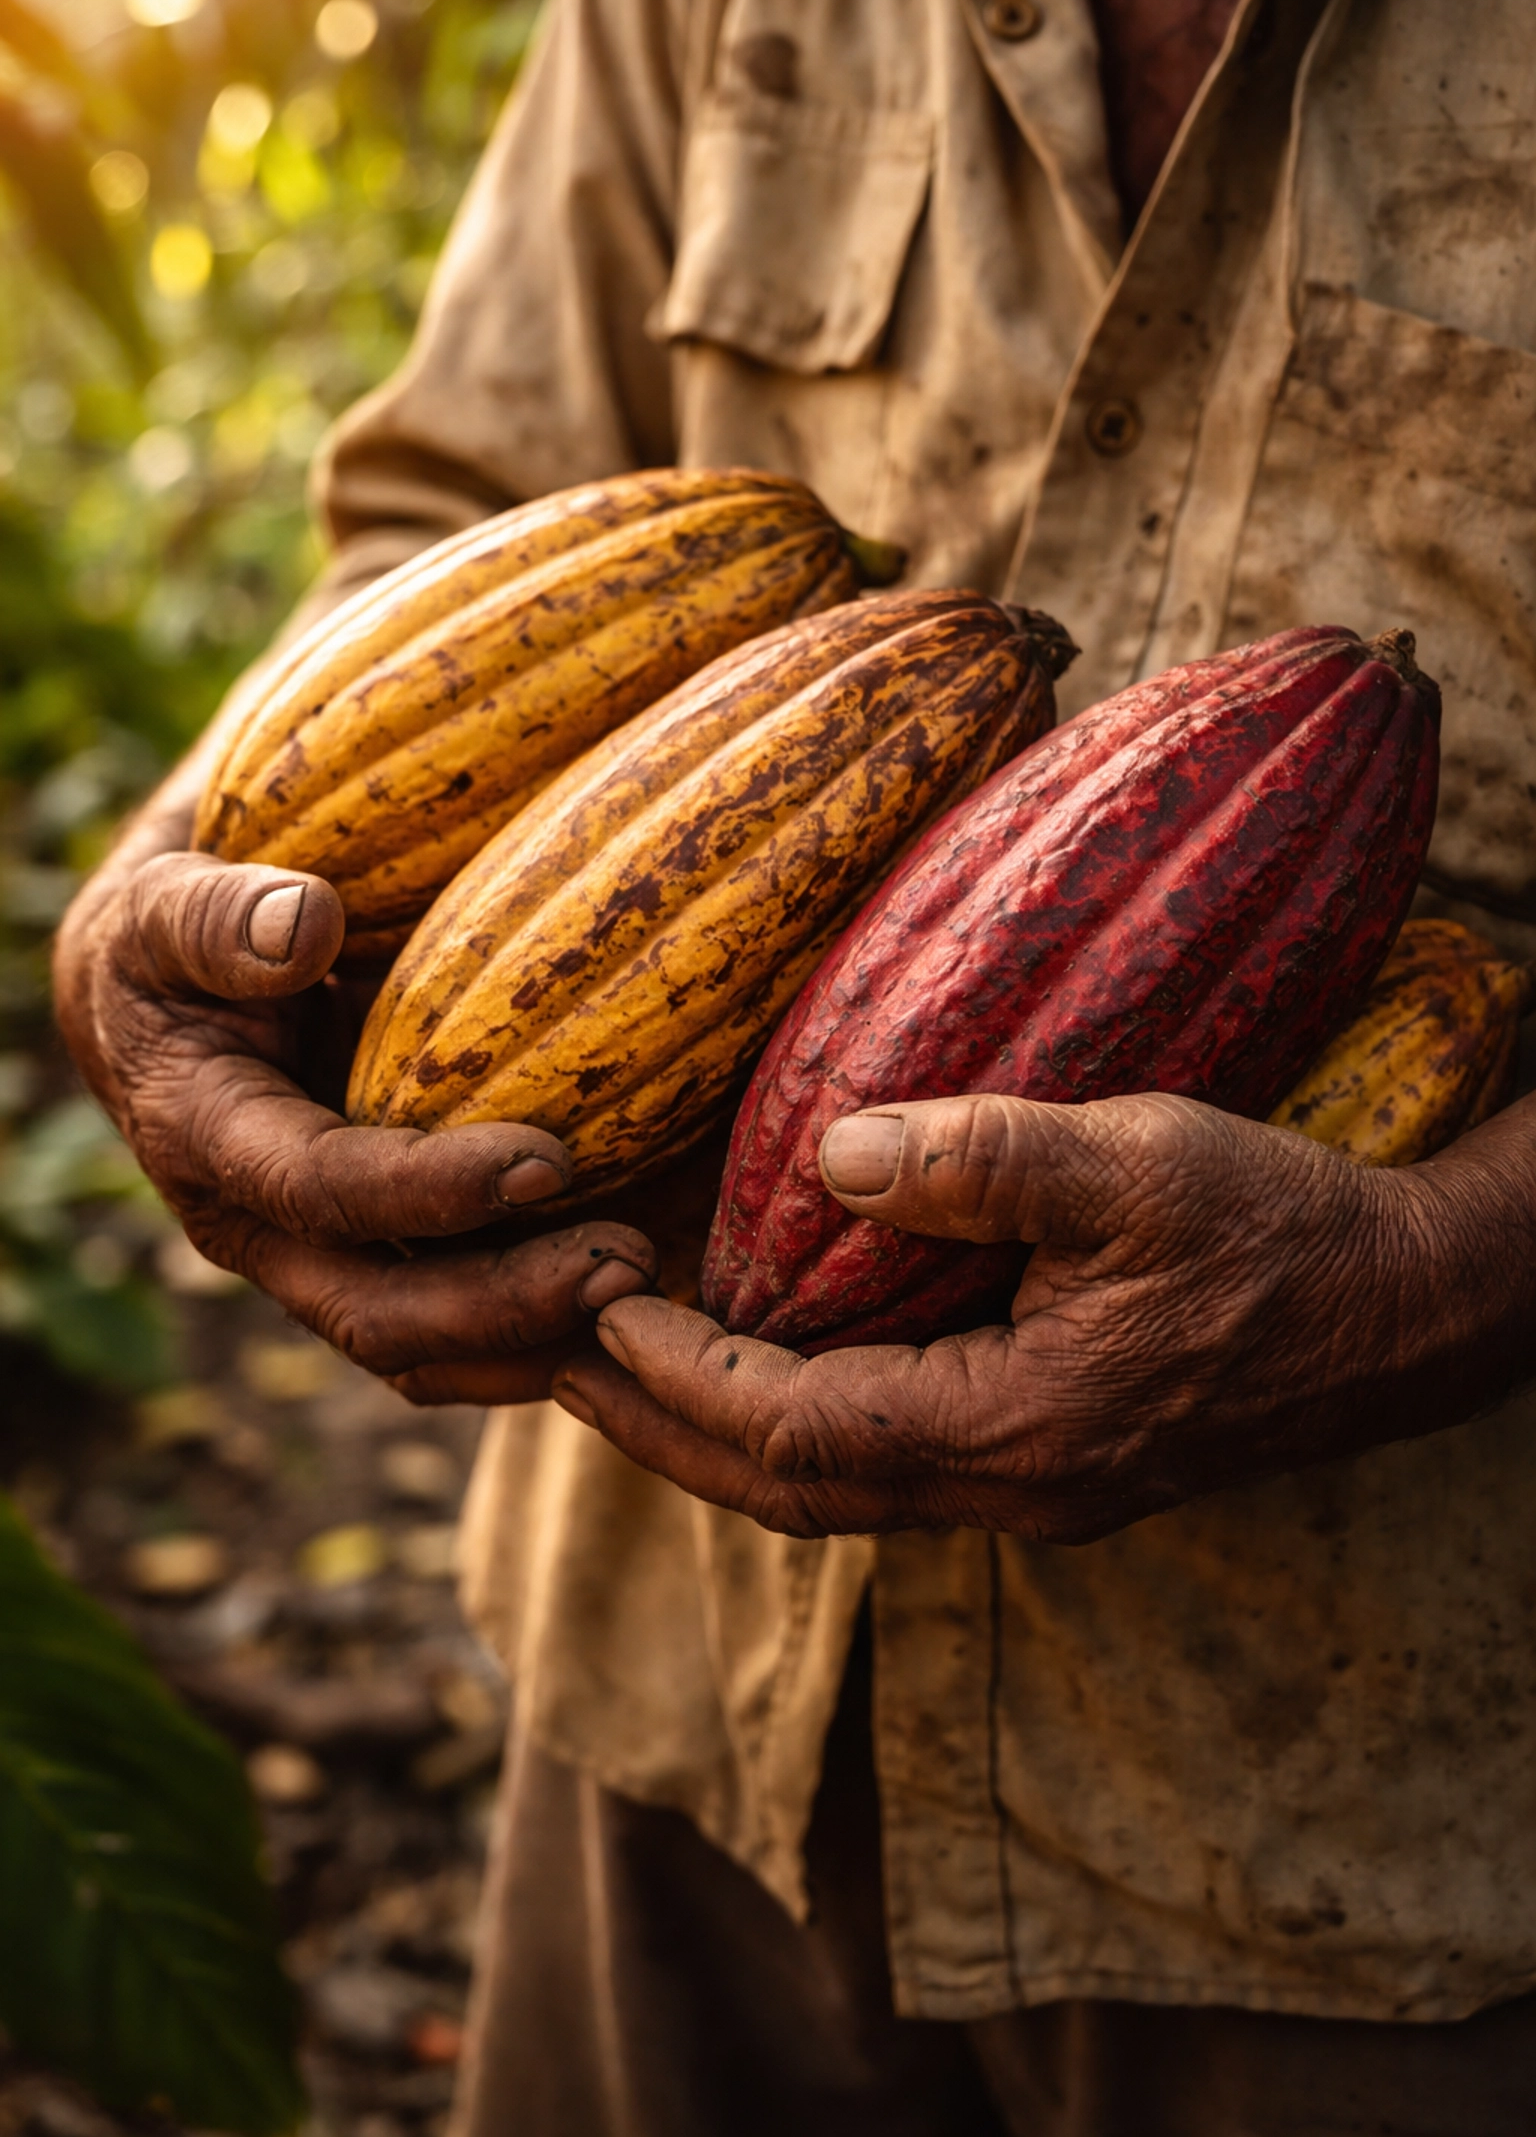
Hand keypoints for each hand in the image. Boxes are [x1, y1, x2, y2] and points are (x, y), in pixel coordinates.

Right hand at [54, 774, 654, 1404]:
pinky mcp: (384, 1269)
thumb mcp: (166, 908)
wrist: (163, 1002)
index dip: (429, 1189)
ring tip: (658, 1293)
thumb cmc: (172, 938)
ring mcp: (327, 1266)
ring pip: (432, 1353)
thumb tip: (303, 924)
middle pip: (381, 1315)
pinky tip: (655, 1293)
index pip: (320, 1189)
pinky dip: (555, 1331)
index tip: (547, 1161)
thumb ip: (219, 918)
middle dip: (507, 1306)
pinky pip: (467, 1335)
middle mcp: (265, 1235)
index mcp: (209, 1144)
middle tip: (630, 1263)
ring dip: (543, 1342)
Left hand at [551, 1089, 1533, 1539]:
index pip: (792, 1431)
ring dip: (712, 1429)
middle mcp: (1009, 1488)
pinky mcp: (1047, 1457)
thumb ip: (987, 1159)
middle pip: (784, 1487)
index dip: (675, 1375)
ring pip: (826, 1487)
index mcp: (1018, 1431)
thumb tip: (830, 1150)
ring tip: (616, 1361)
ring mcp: (1029, 1486)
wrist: (1408, 1310)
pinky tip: (755, 1357)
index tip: (589, 1306)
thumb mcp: (1143, 1163)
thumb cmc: (1285, 1229)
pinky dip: (788, 1415)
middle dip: (657, 1424)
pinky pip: (878, 1458)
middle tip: (550, 1354)